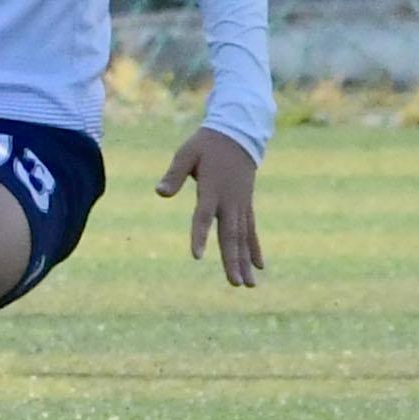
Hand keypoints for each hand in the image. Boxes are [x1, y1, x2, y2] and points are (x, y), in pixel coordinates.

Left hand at [154, 128, 262, 286]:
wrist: (237, 133)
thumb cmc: (207, 144)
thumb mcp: (186, 154)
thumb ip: (174, 174)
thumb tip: (159, 192)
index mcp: (212, 189)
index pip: (203, 216)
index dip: (199, 235)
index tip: (197, 256)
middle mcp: (230, 201)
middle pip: (230, 235)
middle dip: (232, 260)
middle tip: (235, 283)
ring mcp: (241, 204)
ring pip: (243, 238)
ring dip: (245, 261)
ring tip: (247, 286)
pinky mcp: (247, 205)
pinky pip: (252, 230)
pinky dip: (254, 249)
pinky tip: (259, 267)